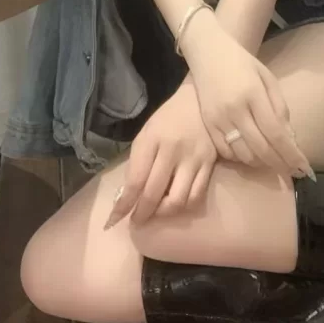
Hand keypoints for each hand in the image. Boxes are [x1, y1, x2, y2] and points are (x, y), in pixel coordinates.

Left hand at [104, 82, 216, 229]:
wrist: (199, 101)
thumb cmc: (168, 118)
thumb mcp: (146, 133)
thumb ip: (138, 162)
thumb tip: (129, 195)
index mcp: (151, 140)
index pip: (135, 180)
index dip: (124, 205)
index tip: (114, 220)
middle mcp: (171, 151)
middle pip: (154, 194)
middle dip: (141, 214)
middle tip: (136, 221)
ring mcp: (192, 159)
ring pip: (177, 200)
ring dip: (163, 214)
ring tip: (156, 213)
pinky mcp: (208, 165)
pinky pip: (196, 197)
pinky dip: (184, 207)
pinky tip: (176, 205)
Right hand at [183, 18, 313, 180]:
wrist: (208, 53)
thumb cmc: (243, 64)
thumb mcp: (268, 78)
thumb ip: (280, 108)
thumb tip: (291, 140)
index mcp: (253, 94)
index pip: (275, 133)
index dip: (291, 154)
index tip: (304, 169)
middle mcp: (234, 109)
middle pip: (261, 149)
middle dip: (280, 164)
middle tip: (292, 172)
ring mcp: (218, 118)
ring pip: (243, 155)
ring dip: (261, 163)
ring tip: (273, 160)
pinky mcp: (207, 124)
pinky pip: (226, 152)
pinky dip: (241, 158)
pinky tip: (251, 152)